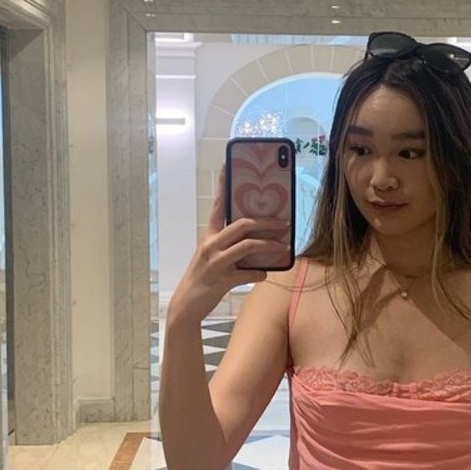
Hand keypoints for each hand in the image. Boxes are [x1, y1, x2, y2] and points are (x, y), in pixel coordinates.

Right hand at [168, 164, 290, 325]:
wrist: (186, 305)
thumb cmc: (203, 279)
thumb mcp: (213, 257)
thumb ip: (231, 247)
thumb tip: (259, 246)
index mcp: (209, 235)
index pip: (218, 205)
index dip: (223, 184)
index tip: (227, 164)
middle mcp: (210, 244)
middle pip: (242, 224)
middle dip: (266, 222)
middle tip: (284, 224)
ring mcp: (215, 261)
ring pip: (248, 245)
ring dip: (269, 244)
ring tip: (283, 246)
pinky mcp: (221, 279)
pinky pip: (248, 273)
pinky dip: (259, 273)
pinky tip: (264, 275)